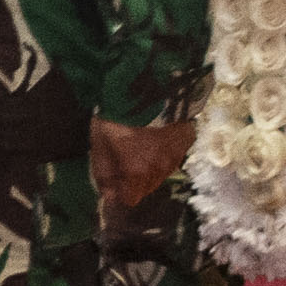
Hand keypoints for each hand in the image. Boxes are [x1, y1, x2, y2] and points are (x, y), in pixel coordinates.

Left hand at [90, 117, 193, 232]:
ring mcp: (175, 157)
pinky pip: (171, 158)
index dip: (120, 191)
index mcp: (137, 172)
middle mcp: (159, 170)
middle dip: (133, 179)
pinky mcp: (186, 143)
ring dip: (149, 167)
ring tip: (140, 143)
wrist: (151, 86)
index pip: (130, 199)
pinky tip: (155, 137)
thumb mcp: (100, 142)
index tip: (114, 176)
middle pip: (145, 188)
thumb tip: (108, 196)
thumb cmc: (119, 115)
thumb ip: (103, 172)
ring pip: (159, 174)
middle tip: (124, 155)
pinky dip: (162, 154)